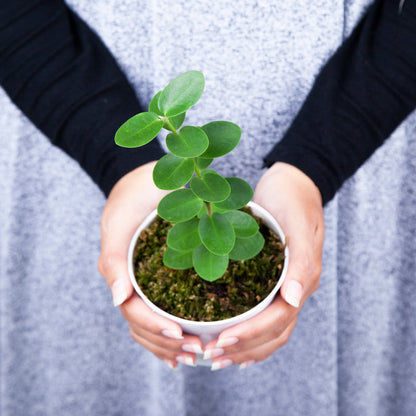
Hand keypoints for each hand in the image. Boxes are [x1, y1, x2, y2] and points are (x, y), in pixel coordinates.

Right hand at [98, 162, 203, 368]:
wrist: (147, 179)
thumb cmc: (131, 197)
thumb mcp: (119, 222)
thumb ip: (114, 259)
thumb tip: (118, 299)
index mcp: (120, 274)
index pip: (134, 312)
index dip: (155, 328)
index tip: (181, 335)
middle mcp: (133, 282)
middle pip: (144, 325)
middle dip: (169, 343)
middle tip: (200, 351)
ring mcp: (147, 280)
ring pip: (153, 322)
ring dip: (173, 343)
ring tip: (199, 351)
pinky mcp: (163, 274)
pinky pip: (166, 306)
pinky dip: (175, 327)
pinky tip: (190, 339)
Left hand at [204, 162, 324, 369]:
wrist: (294, 182)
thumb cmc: (294, 199)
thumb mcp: (298, 223)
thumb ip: (300, 261)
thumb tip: (294, 299)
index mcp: (302, 279)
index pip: (278, 319)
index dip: (251, 334)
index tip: (220, 341)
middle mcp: (295, 288)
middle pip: (273, 332)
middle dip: (243, 348)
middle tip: (210, 357)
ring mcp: (284, 285)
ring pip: (270, 329)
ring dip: (245, 347)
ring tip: (215, 356)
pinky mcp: (272, 278)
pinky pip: (264, 313)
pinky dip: (249, 332)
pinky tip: (230, 338)